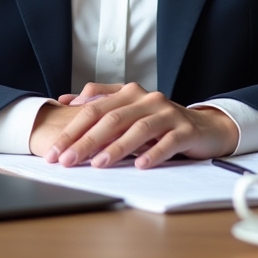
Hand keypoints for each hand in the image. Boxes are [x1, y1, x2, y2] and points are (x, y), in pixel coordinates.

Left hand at [28, 82, 238, 169]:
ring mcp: (167, 113)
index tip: (54, 151)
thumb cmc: (159, 122)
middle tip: (67, 160)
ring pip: (138, 129)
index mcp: (129, 92)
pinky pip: (168, 142)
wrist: (203, 127)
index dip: (72, 129)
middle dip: (86, 141)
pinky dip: (153, 153)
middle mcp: (147, 99)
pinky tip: (140, 166)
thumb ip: (99, 101)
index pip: (94, 108)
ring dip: (116, 147)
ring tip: (98, 164)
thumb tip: (65, 101)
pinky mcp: (186, 130)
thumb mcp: (128, 109)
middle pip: (112, 118)